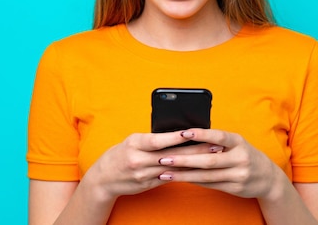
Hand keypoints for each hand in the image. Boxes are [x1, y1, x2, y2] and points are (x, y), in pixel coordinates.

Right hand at [84, 131, 223, 201]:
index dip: (175, 137)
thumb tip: (177, 133)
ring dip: (194, 163)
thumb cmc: (120, 154)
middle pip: (171, 154)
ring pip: (173, 168)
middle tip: (213, 145)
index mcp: (134, 143)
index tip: (193, 132)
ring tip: (211, 157)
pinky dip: (184, 173)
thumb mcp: (132, 141)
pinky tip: (199, 171)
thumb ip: (151, 139)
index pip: (157, 140)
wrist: (103, 178)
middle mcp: (138, 159)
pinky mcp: (148, 185)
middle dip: (194, 150)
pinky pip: (169, 178)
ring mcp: (143, 174)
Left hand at [156, 128, 280, 199]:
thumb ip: (218, 141)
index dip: (201, 134)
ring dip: (184, 175)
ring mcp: (238, 175)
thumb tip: (189, 136)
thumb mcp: (237, 143)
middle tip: (164, 158)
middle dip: (184, 160)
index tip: (183, 133)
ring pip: (206, 176)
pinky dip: (193, 181)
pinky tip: (180, 179)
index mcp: (239, 141)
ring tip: (165, 173)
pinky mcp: (234, 188)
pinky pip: (210, 185)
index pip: (218, 136)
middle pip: (209, 160)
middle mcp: (240, 158)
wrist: (268, 178)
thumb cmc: (245, 154)